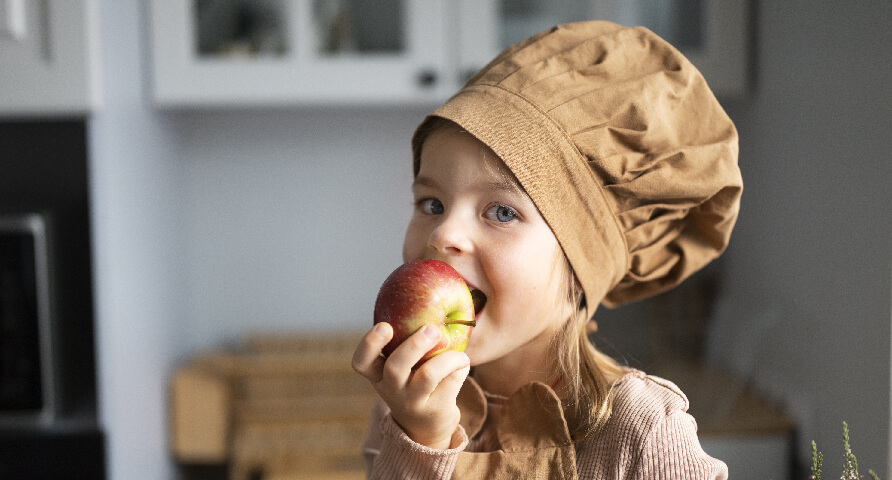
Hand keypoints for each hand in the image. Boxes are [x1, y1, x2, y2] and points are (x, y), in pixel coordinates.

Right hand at [352, 322, 470, 449]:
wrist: (426, 424)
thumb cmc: (412, 381)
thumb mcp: (402, 366)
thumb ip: (405, 340)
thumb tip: (428, 294)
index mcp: (378, 374)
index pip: (361, 362)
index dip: (370, 344)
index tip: (385, 325)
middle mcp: (391, 389)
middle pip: (395, 367)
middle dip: (414, 345)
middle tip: (432, 329)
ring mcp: (412, 401)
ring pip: (428, 376)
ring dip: (447, 358)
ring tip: (460, 352)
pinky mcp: (435, 409)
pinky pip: (451, 382)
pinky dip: (460, 367)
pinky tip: (463, 362)